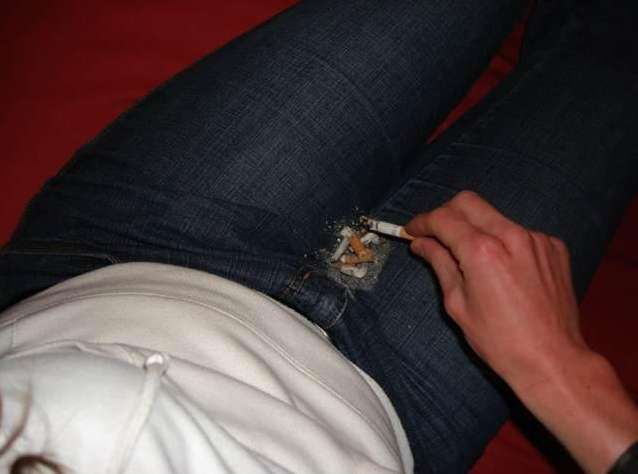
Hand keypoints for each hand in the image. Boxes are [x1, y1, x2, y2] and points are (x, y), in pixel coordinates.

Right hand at [406, 190, 637, 473]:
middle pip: (468, 202)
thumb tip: (421, 243)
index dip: (422, 222)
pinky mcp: (554, 247)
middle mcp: (511, 235)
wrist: (551, 359)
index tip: (412, 231)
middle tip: (435, 235)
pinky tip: (501, 266)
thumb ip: (439, 264)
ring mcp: (536, 239)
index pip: (443, 218)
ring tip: (469, 255)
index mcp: (482, 251)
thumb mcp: (457, 303)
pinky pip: (518, 232)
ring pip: (494, 216)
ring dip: (475, 227)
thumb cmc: (499, 340)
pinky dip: (502, 241)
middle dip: (446, 214)